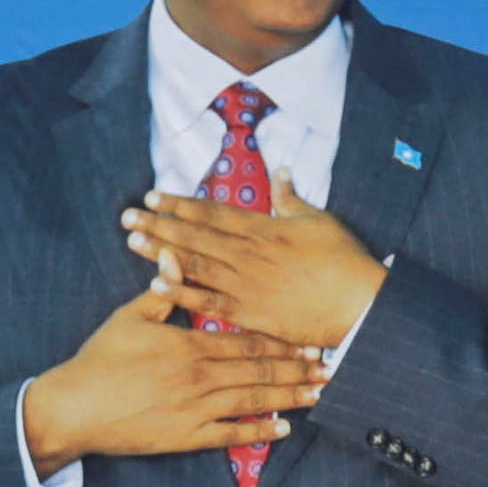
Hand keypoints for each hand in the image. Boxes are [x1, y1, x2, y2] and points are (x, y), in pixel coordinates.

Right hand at [20, 282, 327, 472]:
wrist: (76, 407)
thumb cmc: (101, 359)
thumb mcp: (129, 317)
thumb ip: (161, 290)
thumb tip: (173, 254)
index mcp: (191, 344)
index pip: (248, 340)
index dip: (282, 340)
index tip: (309, 337)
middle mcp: (202, 376)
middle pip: (261, 370)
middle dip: (298, 368)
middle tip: (330, 366)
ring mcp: (198, 409)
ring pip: (254, 400)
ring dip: (290, 397)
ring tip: (319, 393)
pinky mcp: (188, 437)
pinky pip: (232, 434)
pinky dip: (259, 431)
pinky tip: (283, 428)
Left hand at [124, 188, 386, 351]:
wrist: (360, 304)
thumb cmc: (344, 261)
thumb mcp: (319, 220)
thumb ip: (291, 199)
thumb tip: (281, 172)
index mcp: (263, 228)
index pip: (212, 212)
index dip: (180, 204)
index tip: (153, 196)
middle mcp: (248, 253)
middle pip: (195, 235)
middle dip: (159, 224)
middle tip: (128, 216)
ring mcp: (246, 284)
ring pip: (195, 264)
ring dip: (161, 252)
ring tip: (133, 243)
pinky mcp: (250, 314)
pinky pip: (209, 302)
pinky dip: (183, 293)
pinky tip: (157, 285)